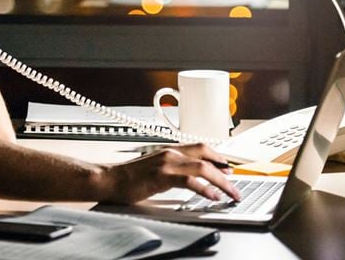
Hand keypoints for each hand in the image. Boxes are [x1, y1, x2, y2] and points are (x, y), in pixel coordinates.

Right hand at [101, 144, 239, 203]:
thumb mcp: (154, 168)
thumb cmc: (128, 177)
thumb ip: (172, 168)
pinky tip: (213, 196)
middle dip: (226, 170)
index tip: (230, 168)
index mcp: (169, 150)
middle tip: (236, 184)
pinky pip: (190, 180)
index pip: (201, 148)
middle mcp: (170, 152)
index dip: (219, 157)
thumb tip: (190, 178)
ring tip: (231, 193)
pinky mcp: (162, 176)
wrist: (109, 179)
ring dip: (222, 181)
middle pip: (207, 155)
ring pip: (203, 167)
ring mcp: (166, 163)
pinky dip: (205, 188)